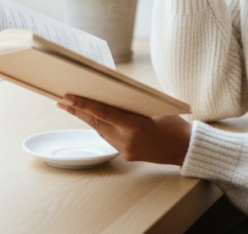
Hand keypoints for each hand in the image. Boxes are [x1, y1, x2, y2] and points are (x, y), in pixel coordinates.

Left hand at [57, 95, 191, 165]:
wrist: (186, 148)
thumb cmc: (173, 123)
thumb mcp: (153, 106)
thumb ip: (130, 103)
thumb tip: (109, 92)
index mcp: (135, 126)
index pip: (103, 113)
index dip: (83, 104)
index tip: (67, 97)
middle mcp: (127, 140)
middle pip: (96, 123)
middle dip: (78, 110)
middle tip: (61, 100)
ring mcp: (125, 150)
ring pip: (100, 131)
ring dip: (86, 118)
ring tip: (71, 107)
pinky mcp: (126, 155)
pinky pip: (108, 138)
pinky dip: (99, 126)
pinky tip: (92, 118)